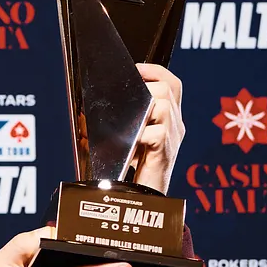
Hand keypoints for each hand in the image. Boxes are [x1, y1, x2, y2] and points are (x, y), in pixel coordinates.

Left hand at [130, 63, 184, 192]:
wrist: (145, 198)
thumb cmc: (133, 170)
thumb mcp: (129, 138)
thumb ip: (123, 120)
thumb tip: (90, 109)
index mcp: (170, 119)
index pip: (172, 84)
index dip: (155, 71)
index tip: (136, 68)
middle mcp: (176, 125)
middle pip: (167, 89)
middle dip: (146, 89)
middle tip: (127, 101)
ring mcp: (173, 137)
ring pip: (163, 105)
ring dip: (141, 112)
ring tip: (129, 127)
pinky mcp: (165, 151)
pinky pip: (153, 132)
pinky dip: (138, 136)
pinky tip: (130, 146)